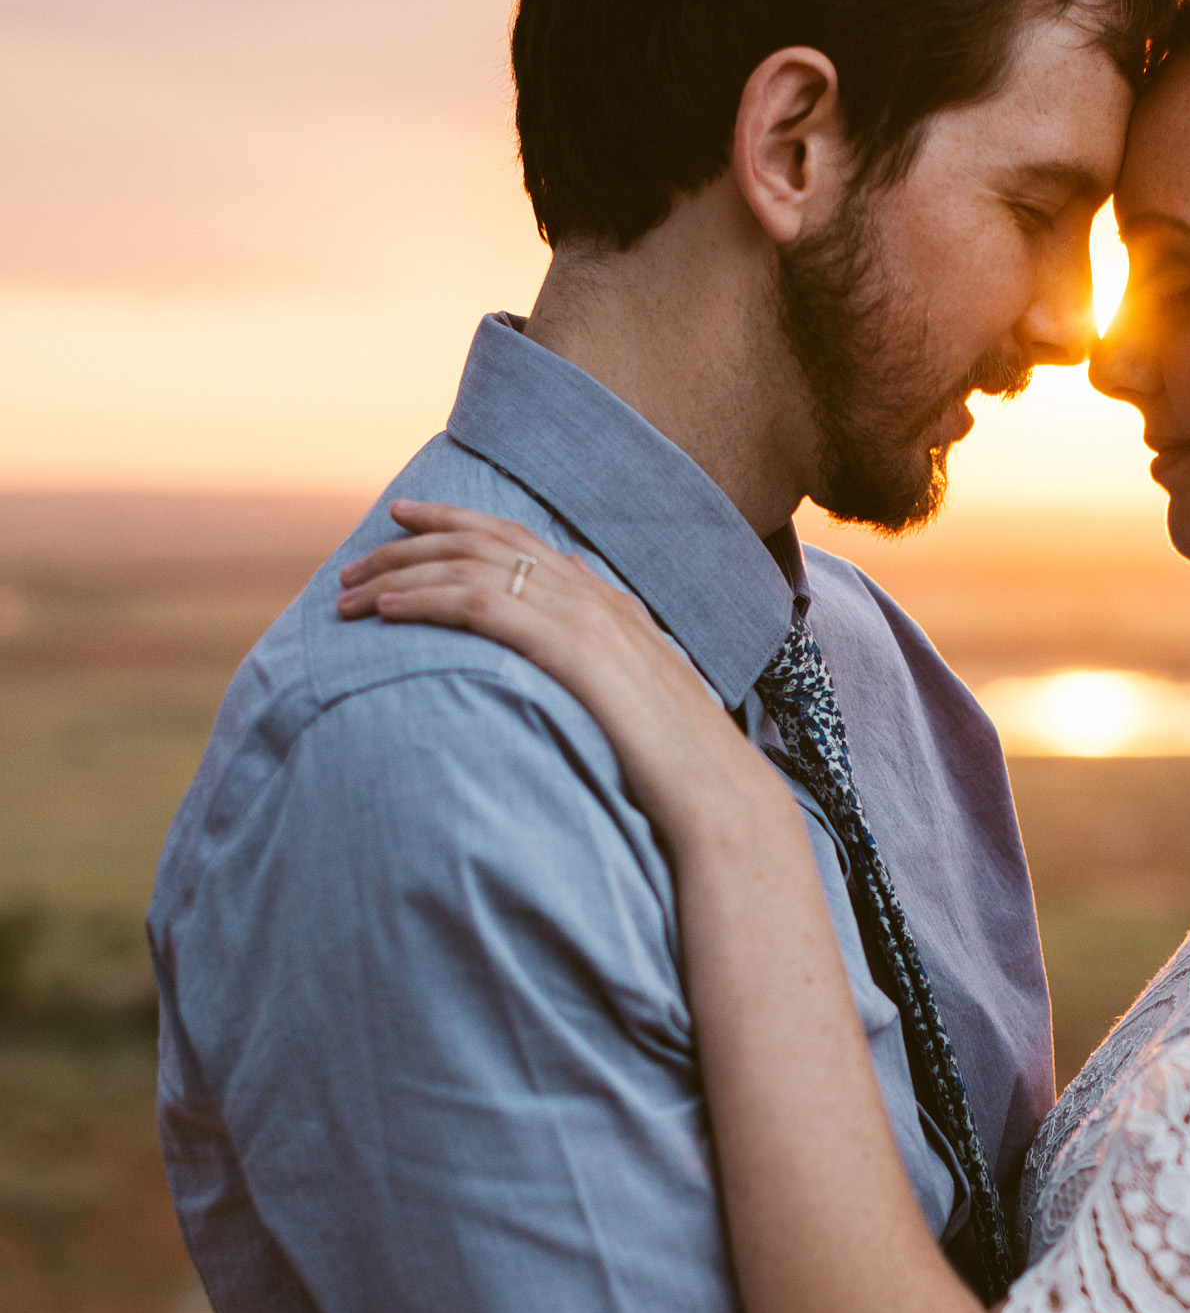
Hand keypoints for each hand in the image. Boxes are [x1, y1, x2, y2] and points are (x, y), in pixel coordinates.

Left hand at [337, 502, 774, 848]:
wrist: (717, 792)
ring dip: (402, 574)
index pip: (518, 540)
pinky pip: (481, 605)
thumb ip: (605, 655)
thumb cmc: (679, 765)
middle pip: (485, 543)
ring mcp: (584, 617)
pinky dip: (427, 600)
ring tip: (349, 593)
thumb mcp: (639, 697)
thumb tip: (572, 620)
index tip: (404, 521)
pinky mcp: (571, 649)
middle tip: (353, 565)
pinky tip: (387, 611)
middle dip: (412, 544)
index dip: (456, 523)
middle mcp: (594, 595)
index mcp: (609, 602)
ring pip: (473, 567)